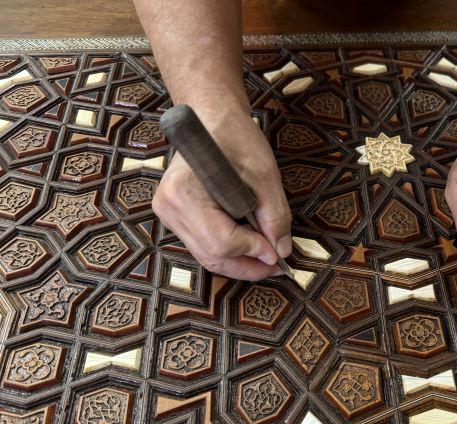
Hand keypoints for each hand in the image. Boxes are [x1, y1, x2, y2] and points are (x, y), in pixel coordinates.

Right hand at [152, 101, 291, 279]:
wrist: (212, 117)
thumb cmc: (235, 136)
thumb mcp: (265, 176)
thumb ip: (274, 217)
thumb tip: (280, 251)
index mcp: (184, 193)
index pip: (221, 242)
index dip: (253, 252)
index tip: (277, 254)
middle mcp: (169, 207)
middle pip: (211, 255)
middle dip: (246, 265)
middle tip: (274, 265)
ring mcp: (168, 213)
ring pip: (206, 255)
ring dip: (238, 261)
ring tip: (265, 255)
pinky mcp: (175, 216)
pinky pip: (203, 244)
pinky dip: (228, 249)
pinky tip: (249, 244)